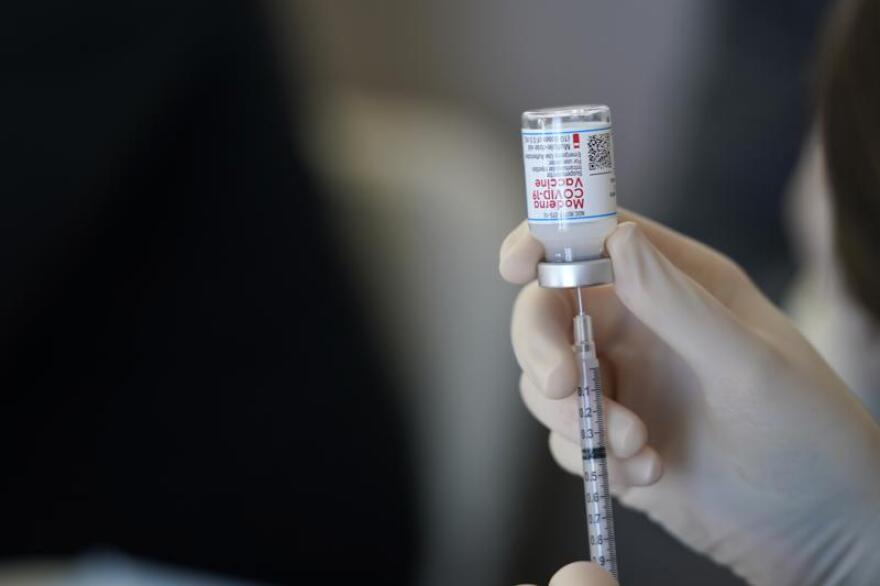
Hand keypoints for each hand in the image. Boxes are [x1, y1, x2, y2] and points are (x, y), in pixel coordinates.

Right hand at [500, 210, 879, 585]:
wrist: (814, 529)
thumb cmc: (807, 433)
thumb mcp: (749, 364)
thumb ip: (677, 303)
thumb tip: (614, 239)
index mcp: (674, 284)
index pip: (593, 238)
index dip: (544, 239)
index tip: (516, 264)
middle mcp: (638, 326)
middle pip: (546, 312)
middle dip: (543, 349)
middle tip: (566, 384)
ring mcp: (621, 384)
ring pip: (546, 380)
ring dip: (577, 417)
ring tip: (638, 447)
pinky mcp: (610, 438)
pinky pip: (564, 438)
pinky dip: (593, 458)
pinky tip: (649, 474)